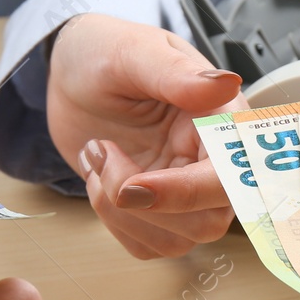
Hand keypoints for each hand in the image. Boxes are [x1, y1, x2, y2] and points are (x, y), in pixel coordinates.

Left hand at [45, 13, 239, 258]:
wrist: (71, 74)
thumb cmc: (105, 53)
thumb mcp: (134, 52)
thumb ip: (176, 74)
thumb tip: (225, 84)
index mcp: (220, 121)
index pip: (229, 179)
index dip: (184, 193)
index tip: (133, 185)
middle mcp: (210, 161)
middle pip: (208, 223)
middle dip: (144, 205)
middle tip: (102, 153)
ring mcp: (184, 190)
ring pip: (176, 242)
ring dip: (121, 212)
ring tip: (97, 156)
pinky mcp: (157, 211)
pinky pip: (148, 246)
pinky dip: (114, 223)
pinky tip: (100, 177)